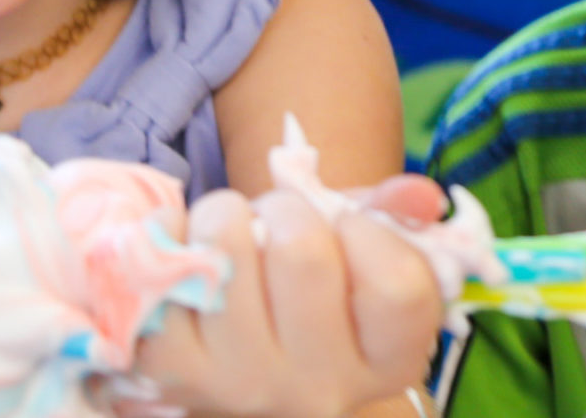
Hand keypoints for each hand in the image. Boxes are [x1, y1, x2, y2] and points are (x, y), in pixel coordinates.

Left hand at [128, 176, 448, 417]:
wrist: (229, 356)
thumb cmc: (304, 294)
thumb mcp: (359, 257)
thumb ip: (394, 218)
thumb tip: (417, 196)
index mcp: (386, 364)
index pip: (397, 287)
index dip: (369, 232)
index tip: (347, 227)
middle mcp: (320, 390)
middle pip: (303, 252)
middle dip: (285, 210)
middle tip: (277, 224)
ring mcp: (242, 385)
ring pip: (229, 242)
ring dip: (226, 215)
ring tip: (232, 238)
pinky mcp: (173, 368)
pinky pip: (168, 258)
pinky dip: (173, 233)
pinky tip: (188, 256)